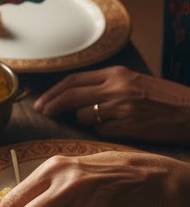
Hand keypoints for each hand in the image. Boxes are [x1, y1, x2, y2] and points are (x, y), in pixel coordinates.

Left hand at [34, 65, 189, 143]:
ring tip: (103, 121)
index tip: (42, 102)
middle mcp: (116, 88)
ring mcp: (120, 108)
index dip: (53, 92)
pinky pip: (100, 132)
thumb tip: (74, 97)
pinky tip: (118, 130)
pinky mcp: (126, 127)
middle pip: (70, 96)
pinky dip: (102, 132)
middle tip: (42, 113)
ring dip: (83, 121)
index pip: (73, 80)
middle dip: (51, 105)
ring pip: (83, 116)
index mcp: (117, 74)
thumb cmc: (165, 100)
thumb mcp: (134, 82)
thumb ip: (106, 86)